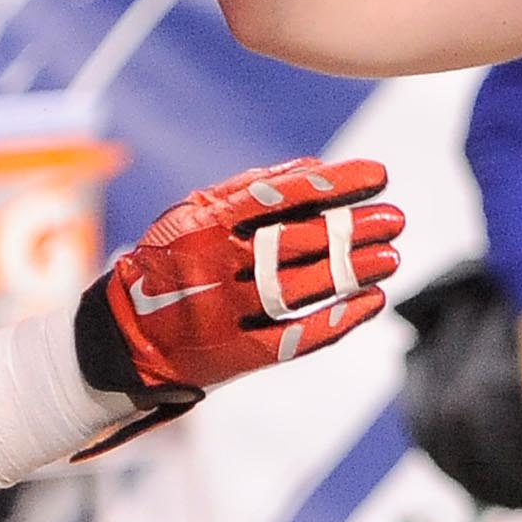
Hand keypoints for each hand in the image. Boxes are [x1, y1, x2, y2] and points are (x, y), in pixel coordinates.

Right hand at [75, 156, 405, 399]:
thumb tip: (313, 167)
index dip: (333, 184)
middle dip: (351, 229)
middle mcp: (214, 266)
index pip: (280, 196)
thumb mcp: (192, 215)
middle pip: (296, 244)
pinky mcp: (237, 354)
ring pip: (301, 289)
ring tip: (391, 256)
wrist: (125, 337)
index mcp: (204, 223)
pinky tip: (371, 301)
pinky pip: (297, 337)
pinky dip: (338, 319)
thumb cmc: (170, 263)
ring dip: (352, 272)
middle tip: (395, 218)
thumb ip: (248, 190)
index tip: (378, 176)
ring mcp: (226, 312)